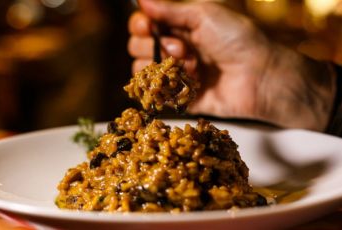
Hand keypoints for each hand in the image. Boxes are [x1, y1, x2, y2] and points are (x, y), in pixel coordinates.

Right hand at [128, 0, 335, 130]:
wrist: (260, 76)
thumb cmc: (237, 39)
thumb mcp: (204, 15)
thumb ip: (170, 10)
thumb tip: (141, 0)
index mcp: (181, 27)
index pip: (145, 26)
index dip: (141, 26)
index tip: (146, 27)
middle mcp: (176, 49)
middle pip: (138, 47)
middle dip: (156, 45)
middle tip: (183, 47)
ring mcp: (177, 74)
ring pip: (143, 69)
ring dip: (163, 65)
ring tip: (191, 65)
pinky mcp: (180, 97)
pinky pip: (157, 92)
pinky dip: (167, 85)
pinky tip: (191, 80)